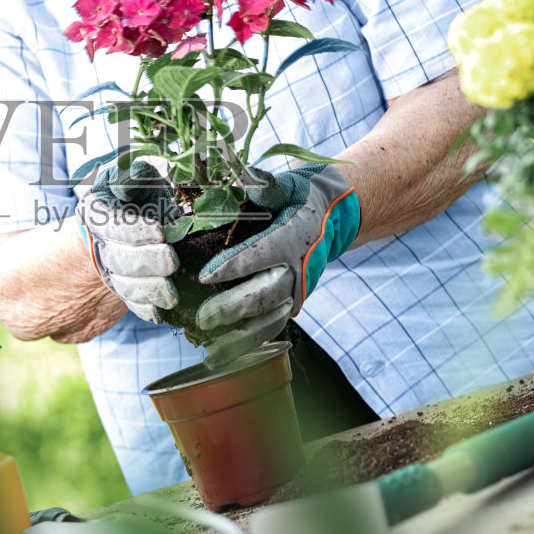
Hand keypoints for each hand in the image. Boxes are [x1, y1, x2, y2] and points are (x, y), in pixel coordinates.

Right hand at [76, 161, 181, 322]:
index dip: (136, 230)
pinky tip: (159, 313)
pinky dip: (145, 310)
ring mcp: (112, 272)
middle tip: (172, 260)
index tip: (160, 231)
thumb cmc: (135, 195)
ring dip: (149, 291)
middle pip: (121, 261)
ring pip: (126, 286)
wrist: (123, 222)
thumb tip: (142, 171)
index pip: (115, 226)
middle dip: (148, 262)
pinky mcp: (124, 290)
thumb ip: (135, 174)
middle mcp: (102, 247)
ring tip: (171, 293)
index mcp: (100, 216)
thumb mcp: (133, 177)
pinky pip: (131, 305)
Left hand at [194, 165, 359, 364]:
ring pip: (267, 321)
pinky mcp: (290, 303)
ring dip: (240, 339)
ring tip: (210, 353)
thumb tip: (245, 177)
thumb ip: (264, 185)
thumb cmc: (298, 198)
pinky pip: (270, 328)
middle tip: (202, 317)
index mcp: (292, 239)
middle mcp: (297, 270)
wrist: (331, 217)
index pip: (260, 255)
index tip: (205, 275)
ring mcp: (295, 291)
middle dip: (231, 309)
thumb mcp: (284, 186)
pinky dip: (248, 345)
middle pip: (263, 295)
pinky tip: (221, 356)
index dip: (233, 266)